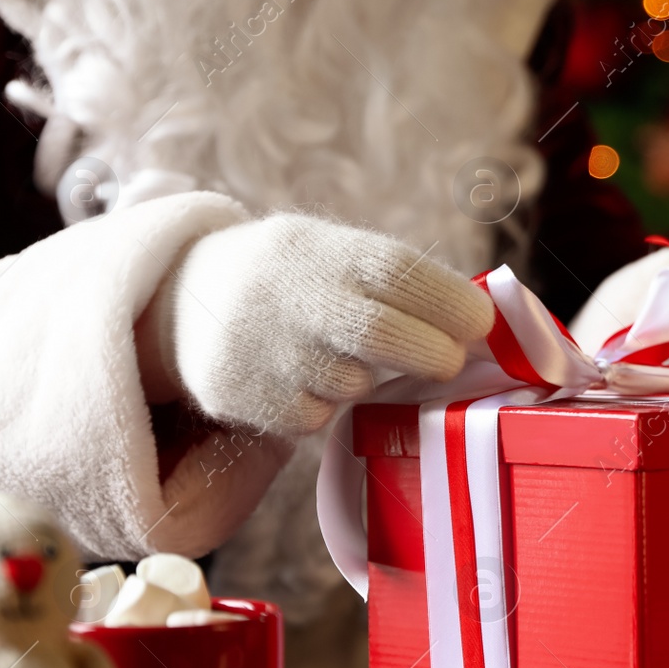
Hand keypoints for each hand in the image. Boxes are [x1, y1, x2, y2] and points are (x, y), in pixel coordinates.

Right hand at [141, 210, 493, 435]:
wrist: (182, 298)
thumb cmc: (295, 278)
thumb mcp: (332, 252)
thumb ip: (398, 279)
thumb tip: (486, 317)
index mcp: (318, 249)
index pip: (395, 271)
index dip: (449, 301)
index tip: (483, 322)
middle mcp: (286, 295)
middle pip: (379, 333)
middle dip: (431, 352)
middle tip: (449, 360)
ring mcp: (261, 349)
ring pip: (349, 383)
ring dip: (367, 379)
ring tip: (349, 357)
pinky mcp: (242, 397)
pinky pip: (313, 418)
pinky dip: (324, 406)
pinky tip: (303, 379)